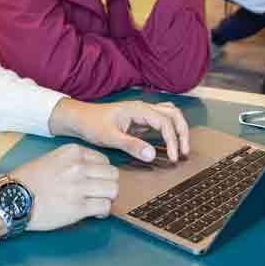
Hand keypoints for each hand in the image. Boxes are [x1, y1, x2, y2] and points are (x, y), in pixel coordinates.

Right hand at [0, 144, 118, 232]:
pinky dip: (103, 211)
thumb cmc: (29, 179)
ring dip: (108, 198)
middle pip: (113, 174)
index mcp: (73, 152)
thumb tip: (93, 171)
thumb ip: (74, 161)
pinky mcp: (78, 207)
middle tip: (100, 193)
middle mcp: (79, 167)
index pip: (104, 160)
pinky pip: (105, 207)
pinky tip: (95, 213)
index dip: (102, 173)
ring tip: (98, 202)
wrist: (13, 198)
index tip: (96, 180)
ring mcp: (79, 187)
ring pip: (113, 190)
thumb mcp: (52, 159)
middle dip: (108, 185)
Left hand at [49, 98, 189, 163]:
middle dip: (183, 132)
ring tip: (182, 148)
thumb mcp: (110, 137)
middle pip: (173, 114)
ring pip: (170, 115)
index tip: (175, 158)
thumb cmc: (92, 124)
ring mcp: (143, 113)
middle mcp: (144, 108)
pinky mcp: (140, 120)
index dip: (173, 140)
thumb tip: (152, 155)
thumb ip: (131, 145)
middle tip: (185, 152)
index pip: (165, 122)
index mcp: (138, 109)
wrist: (79, 118)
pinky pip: (162, 120)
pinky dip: (171, 130)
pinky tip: (170, 144)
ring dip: (179, 129)